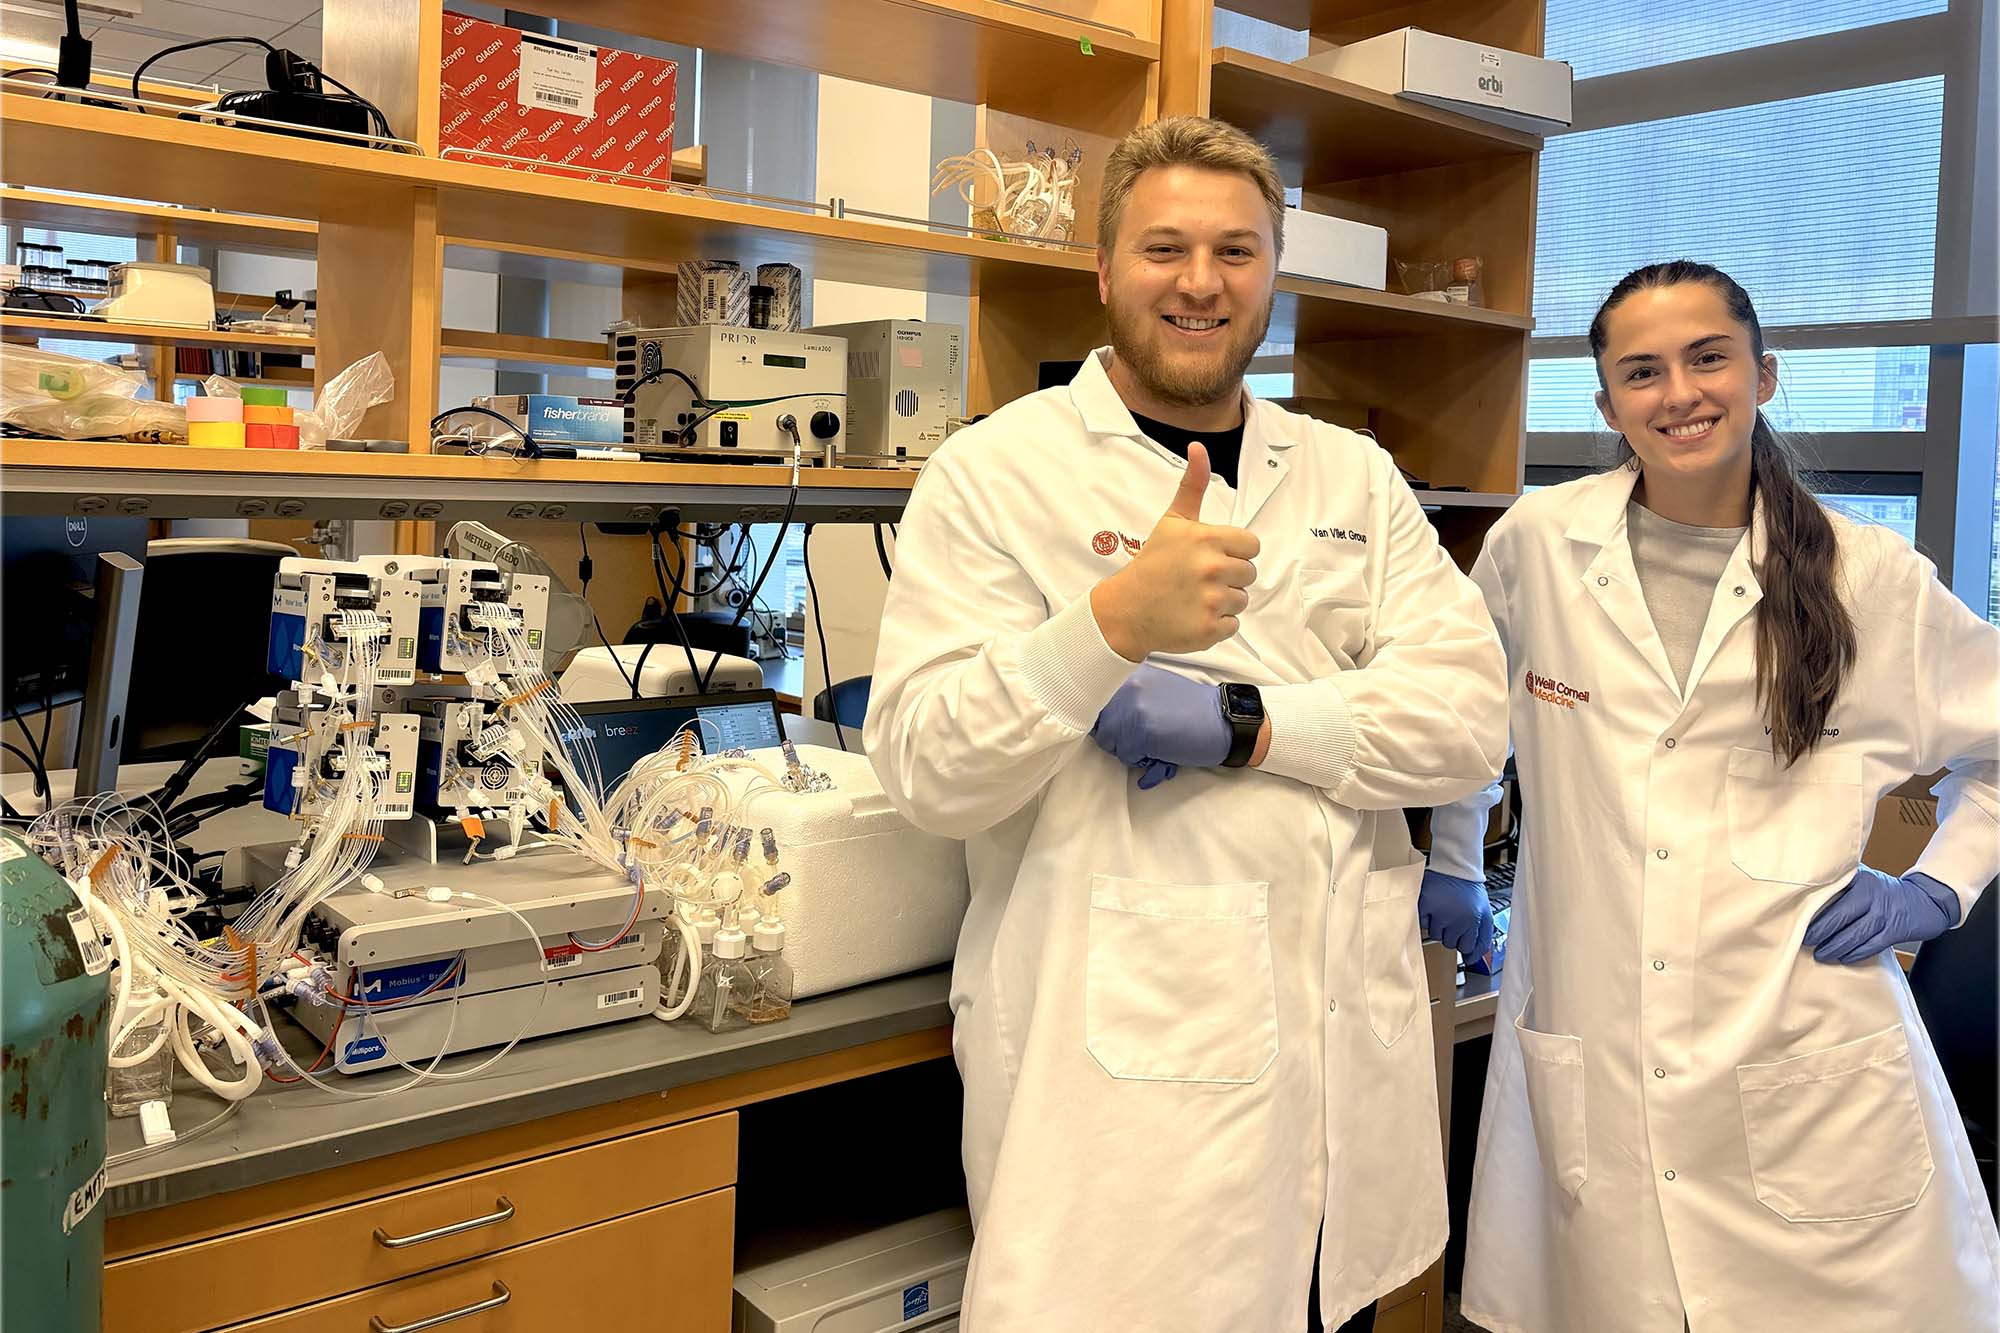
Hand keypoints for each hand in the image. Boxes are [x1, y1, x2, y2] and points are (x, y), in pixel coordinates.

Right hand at [1090, 442, 1259, 661]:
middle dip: (1229, 577)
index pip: (1251, 546)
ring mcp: (1211, 600)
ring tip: (1195, 598)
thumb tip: (1198, 446)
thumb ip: (1193, 485)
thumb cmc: (1153, 563)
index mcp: (1206, 539)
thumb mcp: (1172, 521)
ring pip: (1242, 600)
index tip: (1210, 557)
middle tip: (1199, 579)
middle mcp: (1211, 568)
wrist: (1126, 609)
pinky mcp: (1209, 629)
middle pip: (1249, 573)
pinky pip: (1233, 625)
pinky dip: (1217, 625)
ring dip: (1223, 601)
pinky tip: (1194, 615)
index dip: (1233, 551)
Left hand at [1092, 666, 1229, 784]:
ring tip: (1154, 746)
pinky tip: (1162, 753)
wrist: (1224, 721)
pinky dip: (1144, 762)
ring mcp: (1134, 708)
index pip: (1095, 700)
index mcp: (1131, 673)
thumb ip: (1127, 698)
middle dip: (1118, 738)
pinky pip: (1127, 756)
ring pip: (1110, 742)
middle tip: (1143, 740)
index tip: (1123, 727)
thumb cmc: (1192, 710)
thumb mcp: (1155, 690)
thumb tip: (1099, 717)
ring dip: (1130, 751)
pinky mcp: (1143, 731)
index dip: (1109, 720)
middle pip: (1099, 724)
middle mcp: (1129, 686)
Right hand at [1419, 869, 1495, 960]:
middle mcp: (1458, 918)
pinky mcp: (1425, 904)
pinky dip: (1425, 916)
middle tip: (1454, 914)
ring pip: (1435, 934)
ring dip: (1438, 925)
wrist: (1456, 866)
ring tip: (1443, 908)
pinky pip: (1422, 922)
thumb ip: (1482, 939)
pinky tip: (1433, 906)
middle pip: (1450, 942)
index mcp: (1475, 920)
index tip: (1462, 930)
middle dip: (1451, 932)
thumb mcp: (1486, 913)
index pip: (1467, 947)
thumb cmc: (1471, 890)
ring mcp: (1440, 911)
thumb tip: (1471, 959)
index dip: (1464, 939)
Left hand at [1803, 867, 1959, 963]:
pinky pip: (1872, 945)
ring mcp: (1886, 914)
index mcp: (1861, 880)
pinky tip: (1843, 957)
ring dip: (1836, 947)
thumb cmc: (1883, 890)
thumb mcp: (1863, 878)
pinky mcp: (1897, 931)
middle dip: (1821, 933)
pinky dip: (1856, 953)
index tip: (1798, 924)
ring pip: (1856, 934)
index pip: (1832, 897)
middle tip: (1805, 943)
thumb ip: (1840, 882)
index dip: (1815, 914)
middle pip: (1842, 917)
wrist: (1925, 899)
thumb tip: (1804, 892)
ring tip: (1821, 954)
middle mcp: (1873, 895)